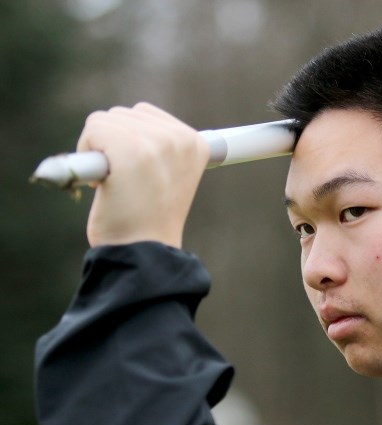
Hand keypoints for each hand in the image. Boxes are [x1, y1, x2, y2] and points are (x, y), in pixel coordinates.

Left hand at [77, 102, 208, 248]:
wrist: (144, 254)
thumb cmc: (149, 220)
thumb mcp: (168, 176)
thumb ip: (160, 147)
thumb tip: (132, 118)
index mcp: (196, 144)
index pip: (146, 116)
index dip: (133, 144)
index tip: (141, 176)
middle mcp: (180, 138)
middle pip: (124, 114)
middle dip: (113, 143)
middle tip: (124, 182)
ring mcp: (157, 142)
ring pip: (105, 119)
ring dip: (99, 149)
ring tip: (114, 183)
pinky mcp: (131, 148)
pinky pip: (93, 129)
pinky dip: (85, 153)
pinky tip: (102, 181)